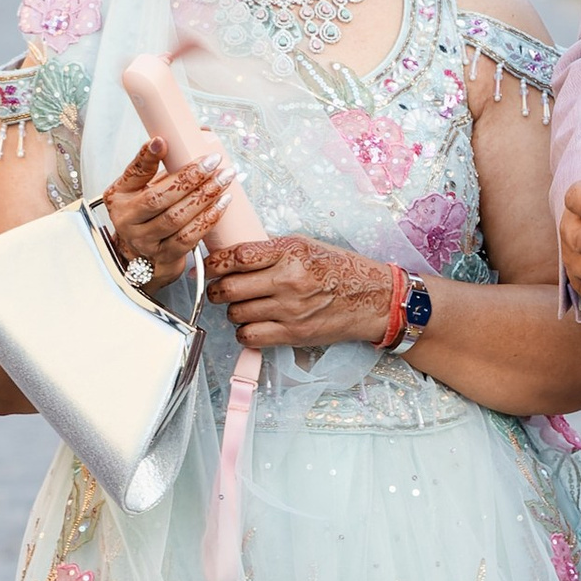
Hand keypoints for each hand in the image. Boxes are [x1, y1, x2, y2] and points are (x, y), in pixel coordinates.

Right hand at [101, 138, 226, 288]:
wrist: (143, 254)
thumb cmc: (145, 214)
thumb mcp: (139, 188)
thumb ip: (152, 164)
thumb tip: (174, 137)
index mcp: (119, 197)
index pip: (134, 174)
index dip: (147, 158)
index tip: (163, 141)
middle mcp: (128, 221)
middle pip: (159, 198)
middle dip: (190, 178)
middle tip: (213, 162)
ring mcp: (145, 242)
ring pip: (176, 219)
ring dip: (204, 197)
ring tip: (224, 179)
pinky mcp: (164, 257)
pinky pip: (188, 238)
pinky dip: (207, 220)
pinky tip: (222, 204)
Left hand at [209, 233, 398, 352]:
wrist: (371, 297)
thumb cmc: (338, 269)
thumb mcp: (305, 245)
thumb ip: (269, 250)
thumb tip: (230, 257)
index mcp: (290, 252)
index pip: (237, 256)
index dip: (215, 262)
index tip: (209, 266)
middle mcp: (289, 280)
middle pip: (230, 288)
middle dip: (217, 289)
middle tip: (220, 288)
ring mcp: (291, 310)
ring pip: (236, 313)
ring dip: (233, 310)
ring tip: (243, 305)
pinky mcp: (293, 334)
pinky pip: (250, 336)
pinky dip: (244, 331)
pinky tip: (253, 323)